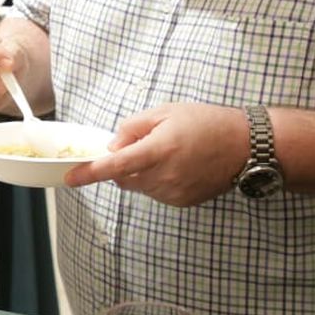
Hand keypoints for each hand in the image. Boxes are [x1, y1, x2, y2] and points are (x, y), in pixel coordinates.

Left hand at [65, 103, 248, 206]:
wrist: (245, 146)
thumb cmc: (206, 122)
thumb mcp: (165, 112)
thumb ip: (133, 127)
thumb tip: (113, 146)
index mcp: (159, 150)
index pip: (115, 166)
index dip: (89, 173)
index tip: (70, 178)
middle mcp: (164, 176)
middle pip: (123, 178)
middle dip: (121, 164)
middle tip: (143, 144)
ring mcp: (174, 193)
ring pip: (138, 186)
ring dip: (140, 172)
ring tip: (168, 152)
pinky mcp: (182, 202)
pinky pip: (156, 193)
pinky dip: (156, 181)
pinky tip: (178, 166)